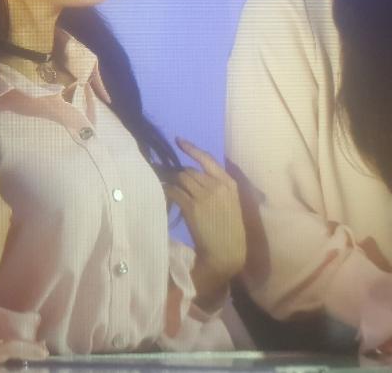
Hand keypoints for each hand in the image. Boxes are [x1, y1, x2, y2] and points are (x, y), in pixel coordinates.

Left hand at [163, 138, 246, 311]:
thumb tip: (194, 177)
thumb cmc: (229, 229)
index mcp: (228, 183)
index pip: (207, 159)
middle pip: (189, 171)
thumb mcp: (230, 204)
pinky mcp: (192, 207)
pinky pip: (174, 192)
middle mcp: (217, 186)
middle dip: (176, 172)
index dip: (192, 149)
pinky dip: (167, 191)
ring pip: (180, 179)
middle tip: (164, 173)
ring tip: (161, 182)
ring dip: (169, 180)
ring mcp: (204, 196)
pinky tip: (163, 193)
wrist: (227, 251)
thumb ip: (216, 188)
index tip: (179, 141)